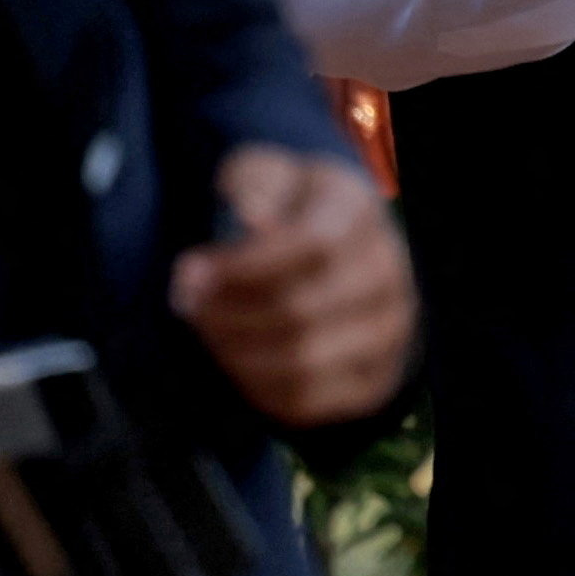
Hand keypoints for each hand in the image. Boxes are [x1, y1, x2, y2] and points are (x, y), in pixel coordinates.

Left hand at [171, 146, 417, 426]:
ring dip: (234, 351)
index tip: (188, 269)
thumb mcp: (269, 175)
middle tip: (185, 302)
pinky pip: (307, 400)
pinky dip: (255, 385)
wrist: (342, 257)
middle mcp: (388, 272)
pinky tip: (233, 356)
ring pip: (301, 361)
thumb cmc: (290, 211)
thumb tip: (257, 218)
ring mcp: (388, 330)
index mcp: (360, 211)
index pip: (312, 246)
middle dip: (225, 312)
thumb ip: (256, 182)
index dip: (243, 266)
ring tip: (206, 328)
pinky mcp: (374, 379)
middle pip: (300, 309)